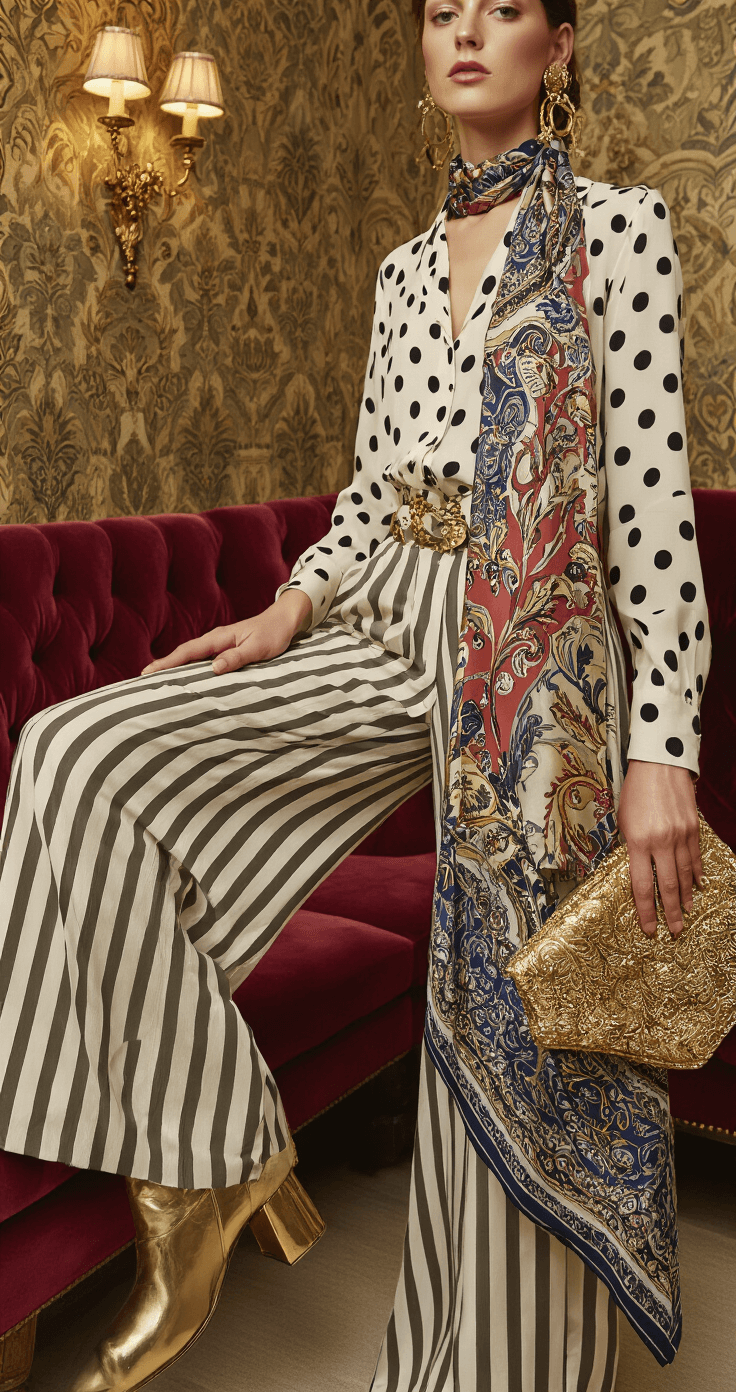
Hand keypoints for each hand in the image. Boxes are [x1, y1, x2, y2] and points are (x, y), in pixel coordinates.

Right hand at [141, 590, 311, 676]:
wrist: (284, 620)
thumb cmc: (273, 634)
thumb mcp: (257, 648)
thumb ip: (236, 658)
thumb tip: (212, 669)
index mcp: (218, 638)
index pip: (187, 652)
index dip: (166, 663)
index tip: (147, 672)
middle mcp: (214, 639)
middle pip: (183, 653)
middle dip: (162, 665)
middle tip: (142, 679)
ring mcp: (218, 643)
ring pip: (190, 655)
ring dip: (174, 665)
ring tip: (157, 680)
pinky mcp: (224, 647)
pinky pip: (201, 658)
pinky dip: (189, 665)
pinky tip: (186, 675)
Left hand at [617, 759, 701, 938]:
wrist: (659, 764)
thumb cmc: (635, 791)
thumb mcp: (623, 820)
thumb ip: (631, 846)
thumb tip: (638, 869)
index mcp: (638, 842)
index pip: (642, 885)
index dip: (646, 910)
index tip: (649, 928)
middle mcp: (661, 842)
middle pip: (667, 886)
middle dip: (670, 912)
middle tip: (674, 931)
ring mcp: (680, 835)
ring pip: (685, 874)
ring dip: (685, 897)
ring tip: (686, 913)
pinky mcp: (693, 828)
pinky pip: (695, 857)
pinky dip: (697, 874)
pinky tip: (698, 886)